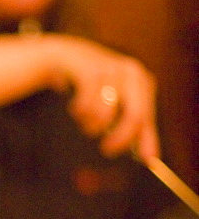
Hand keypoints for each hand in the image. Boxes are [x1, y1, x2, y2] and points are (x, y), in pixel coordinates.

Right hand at [47, 35, 158, 160]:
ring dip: (91, 124)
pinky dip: (79, 112)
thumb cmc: (96, 86)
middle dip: (119, 138)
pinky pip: (86, 103)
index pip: (146, 117)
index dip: (142, 141)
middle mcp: (131, 72)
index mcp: (142, 82)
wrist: (67, 57)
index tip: (140, 161)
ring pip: (105, 112)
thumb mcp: (120, 105)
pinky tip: (75, 108)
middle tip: (106, 149)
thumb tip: (151, 159)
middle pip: (134, 115)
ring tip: (85, 122)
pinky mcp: (89, 69)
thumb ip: (137, 131)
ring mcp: (111, 69)